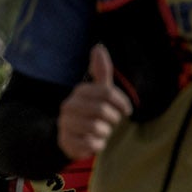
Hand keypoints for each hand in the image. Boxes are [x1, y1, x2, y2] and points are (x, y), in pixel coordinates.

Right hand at [58, 44, 131, 160]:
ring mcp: (64, 124)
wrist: (73, 136)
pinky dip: (97, 145)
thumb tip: (98, 46)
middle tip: (112, 122)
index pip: (107, 92)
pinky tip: (94, 142)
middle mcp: (68, 106)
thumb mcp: (99, 91)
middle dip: (113, 119)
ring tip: (101, 132)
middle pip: (102, 111)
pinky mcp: (65, 142)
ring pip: (96, 128)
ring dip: (105, 133)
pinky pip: (90, 143)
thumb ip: (100, 70)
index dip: (122, 102)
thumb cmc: (92, 112)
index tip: (126, 110)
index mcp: (79, 91)